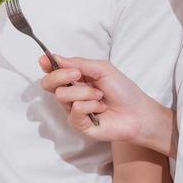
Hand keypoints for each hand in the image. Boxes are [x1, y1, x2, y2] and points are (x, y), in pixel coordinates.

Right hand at [39, 56, 155, 144]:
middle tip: (77, 75)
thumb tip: (55, 57)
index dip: (46, 65)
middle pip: (48, 84)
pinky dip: (91, 106)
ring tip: (100, 96)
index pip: (53, 71)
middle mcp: (71, 94)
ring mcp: (72, 110)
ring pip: (62, 96)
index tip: (45, 60)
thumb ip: (78, 63)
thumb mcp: (102, 69)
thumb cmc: (122, 90)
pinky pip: (75, 110)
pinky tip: (100, 109)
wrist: (137, 112)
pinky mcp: (78, 124)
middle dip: (60, 75)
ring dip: (85, 92)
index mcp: (75, 79)